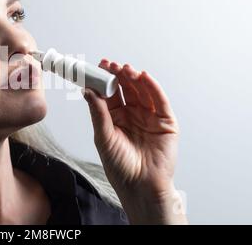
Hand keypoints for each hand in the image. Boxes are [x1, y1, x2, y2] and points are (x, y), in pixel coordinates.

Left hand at [82, 59, 186, 223]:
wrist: (141, 186)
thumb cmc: (120, 167)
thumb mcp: (104, 137)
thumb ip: (98, 113)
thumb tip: (86, 91)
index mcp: (115, 119)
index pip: (109, 94)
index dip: (104, 80)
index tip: (97, 67)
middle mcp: (132, 115)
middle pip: (125, 89)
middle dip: (118, 75)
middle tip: (110, 65)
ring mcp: (149, 117)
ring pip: (142, 91)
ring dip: (134, 78)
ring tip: (125, 69)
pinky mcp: (165, 122)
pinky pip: (159, 100)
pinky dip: (153, 87)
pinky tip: (144, 77)